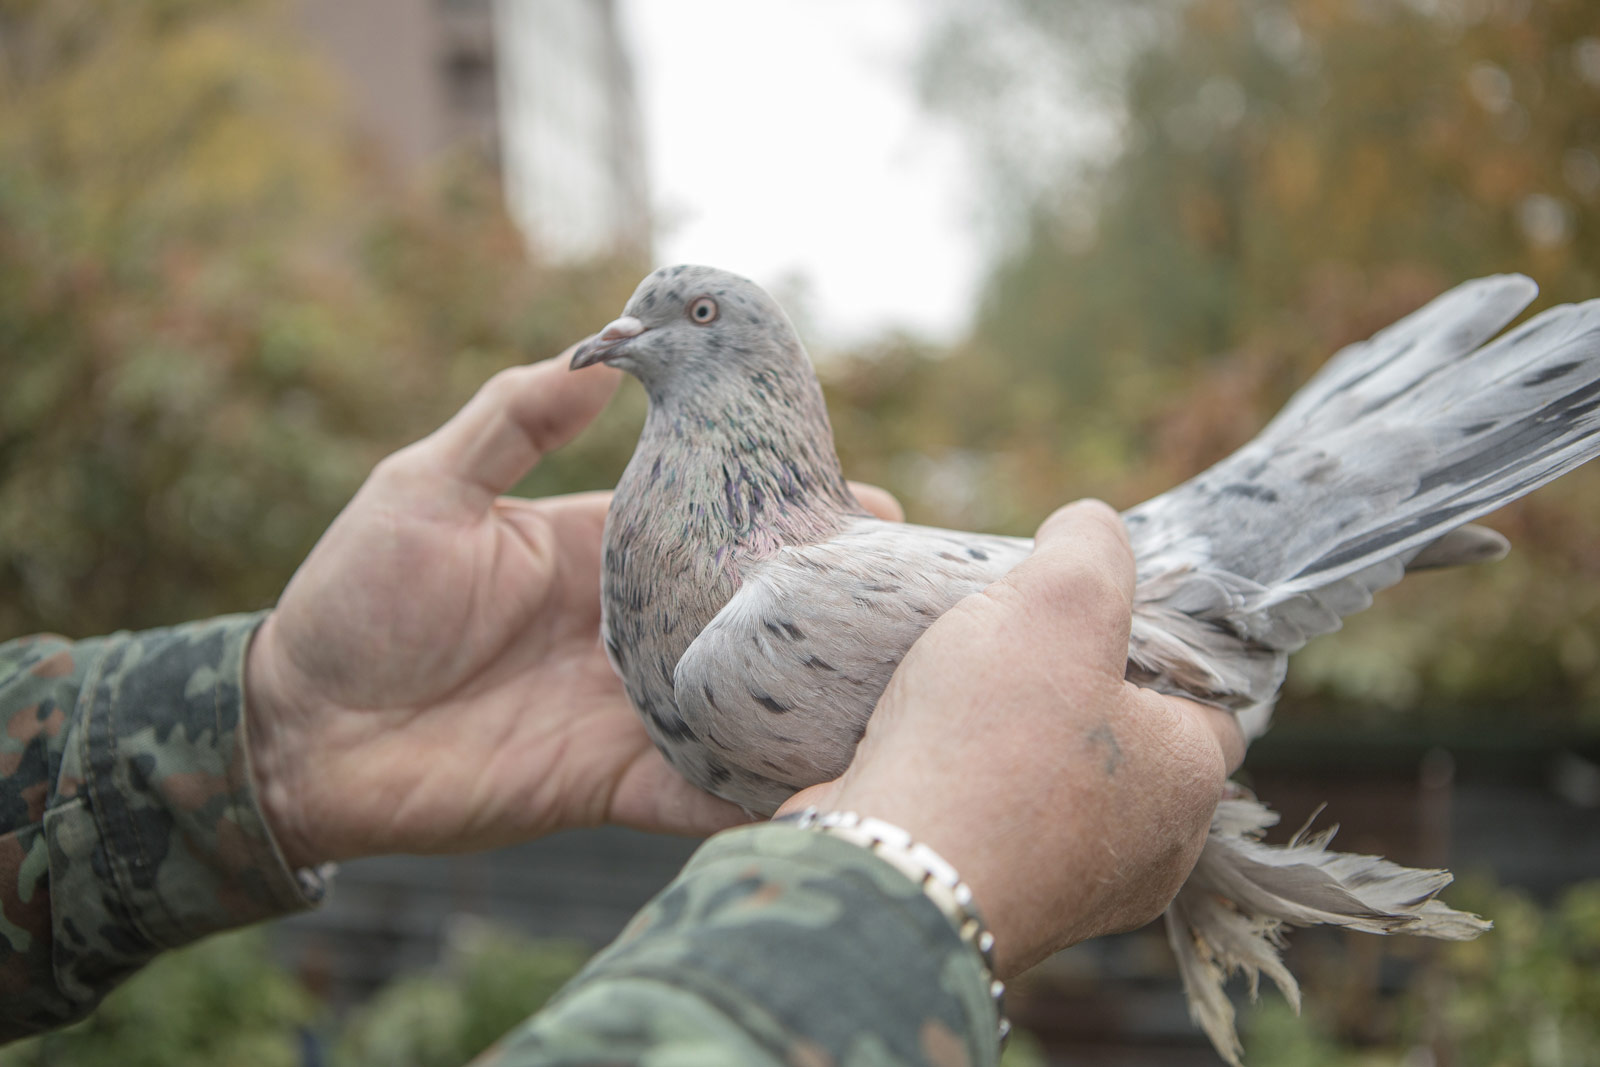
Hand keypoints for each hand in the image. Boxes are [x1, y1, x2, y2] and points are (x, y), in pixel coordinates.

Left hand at [244, 352, 901, 866]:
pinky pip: (698, 787)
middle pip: (748, 611)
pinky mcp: (611, 780)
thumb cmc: (353, 596)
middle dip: (824, 603)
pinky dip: (755, 788)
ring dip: (808, 693)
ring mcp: (628, 705)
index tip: (869, 501)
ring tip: (893, 682)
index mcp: (600, 546)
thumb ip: (514, 419)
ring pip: (743, 696)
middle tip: (907, 595)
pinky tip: (823, 780)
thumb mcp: (426, 485)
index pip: (713, 518)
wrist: (301, 731)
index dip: (786, 507)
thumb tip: (603, 350)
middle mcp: (632, 624)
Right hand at [778, 500, 1244, 975]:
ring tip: (954, 690)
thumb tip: (1090, 526)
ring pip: (1051, 790)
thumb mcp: (1060, 600)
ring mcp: (1066, 895)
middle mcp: (1145, 854)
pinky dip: (960, 789)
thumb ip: (1091, 546)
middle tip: (1010, 646)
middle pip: (1120, 743)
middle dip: (1069, 694)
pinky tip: (918, 749)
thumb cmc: (994, 743)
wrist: (890, 874)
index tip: (1084, 618)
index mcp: (1188, 783)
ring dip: (1008, 743)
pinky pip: (990, 830)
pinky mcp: (989, 907)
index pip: (1204, 701)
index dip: (1148, 648)